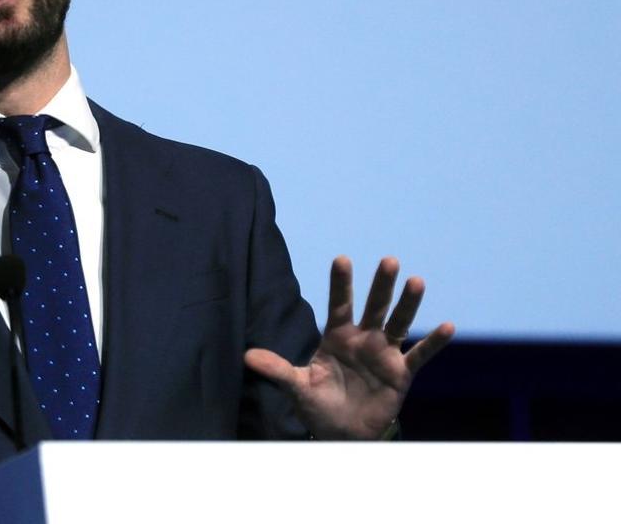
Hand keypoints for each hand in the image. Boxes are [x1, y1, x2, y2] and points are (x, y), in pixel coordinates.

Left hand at [245, 256, 454, 439]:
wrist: (342, 434)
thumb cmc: (319, 404)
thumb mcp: (297, 386)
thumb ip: (277, 369)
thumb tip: (246, 356)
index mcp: (336, 336)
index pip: (339, 304)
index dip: (341, 283)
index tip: (342, 259)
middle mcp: (363, 339)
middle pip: (374, 307)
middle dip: (380, 286)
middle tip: (388, 261)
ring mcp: (384, 354)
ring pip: (399, 323)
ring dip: (408, 304)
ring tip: (417, 281)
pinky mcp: (401, 373)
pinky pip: (419, 355)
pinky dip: (433, 342)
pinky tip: (446, 326)